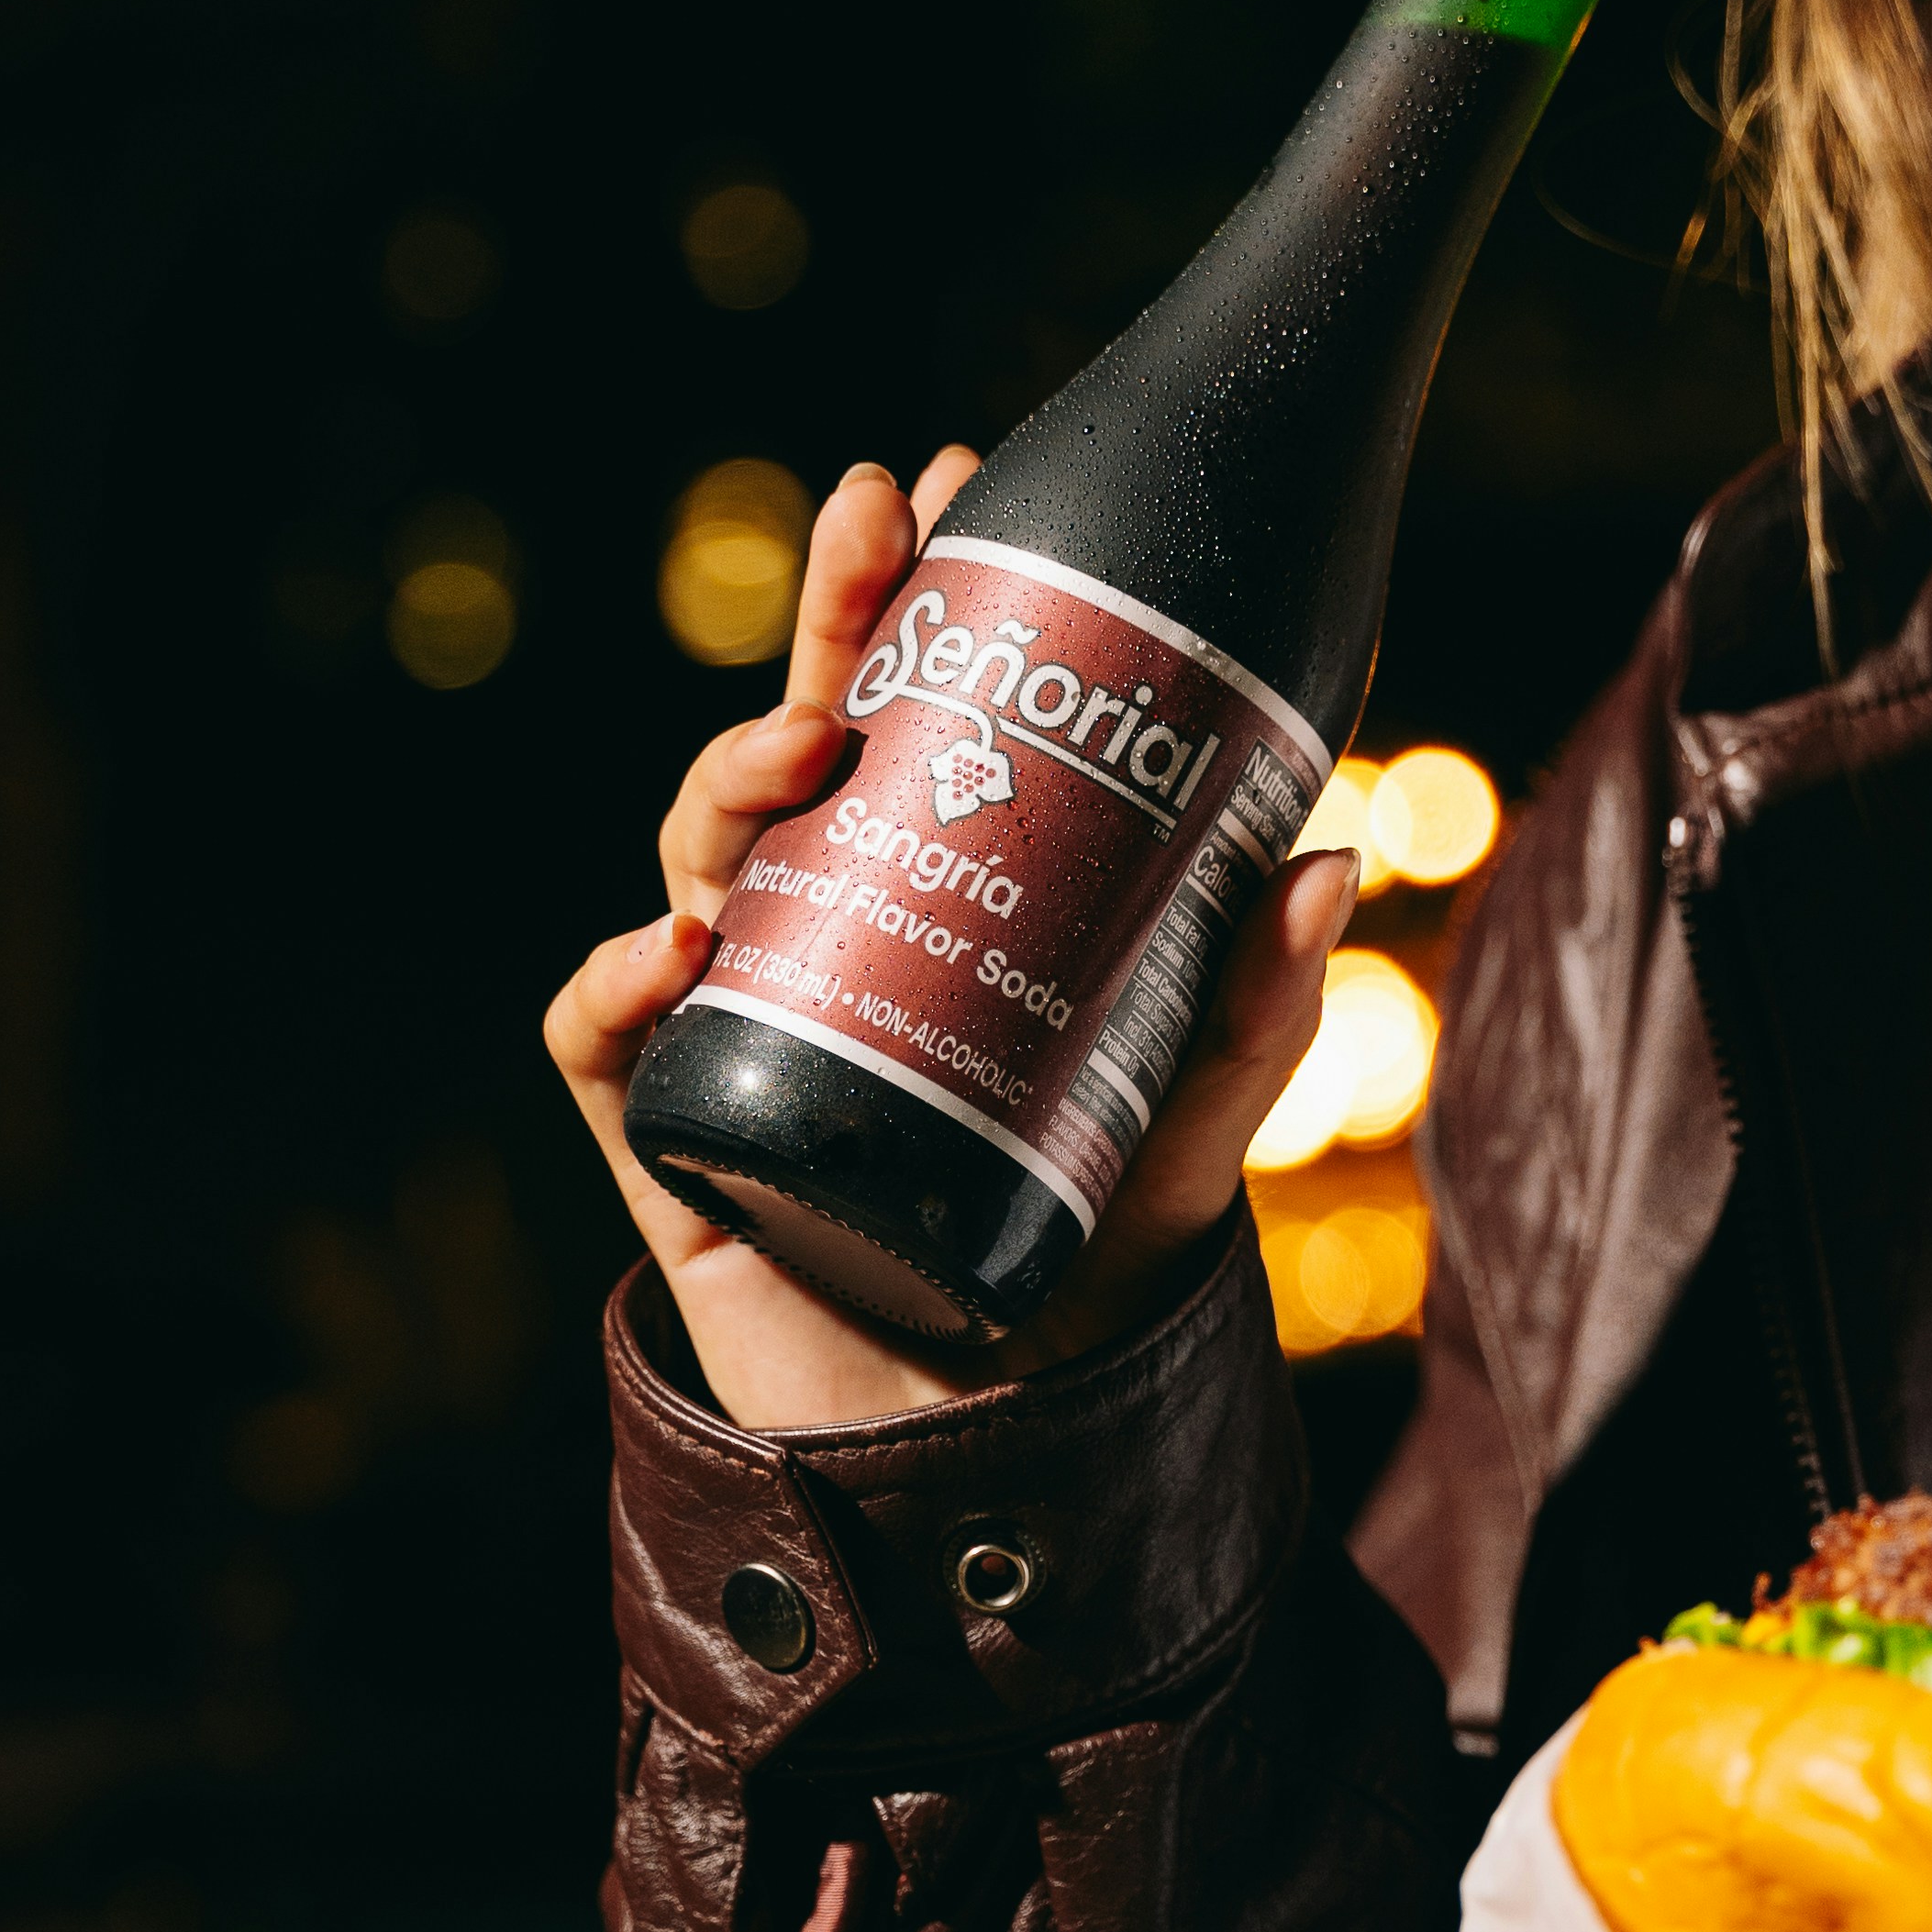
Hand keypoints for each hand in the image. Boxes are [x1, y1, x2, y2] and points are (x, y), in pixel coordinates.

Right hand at [544, 449, 1359, 1431]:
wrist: (998, 1452)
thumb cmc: (1080, 1267)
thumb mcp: (1186, 1127)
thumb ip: (1252, 1006)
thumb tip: (1326, 850)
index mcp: (927, 900)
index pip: (910, 718)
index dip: (916, 598)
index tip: (956, 479)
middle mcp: (822, 939)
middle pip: (796, 750)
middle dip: (827, 626)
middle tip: (876, 523)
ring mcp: (738, 1028)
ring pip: (695, 863)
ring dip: (730, 780)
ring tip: (802, 746)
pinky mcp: (673, 1141)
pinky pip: (605, 1041)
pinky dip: (618, 987)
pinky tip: (673, 954)